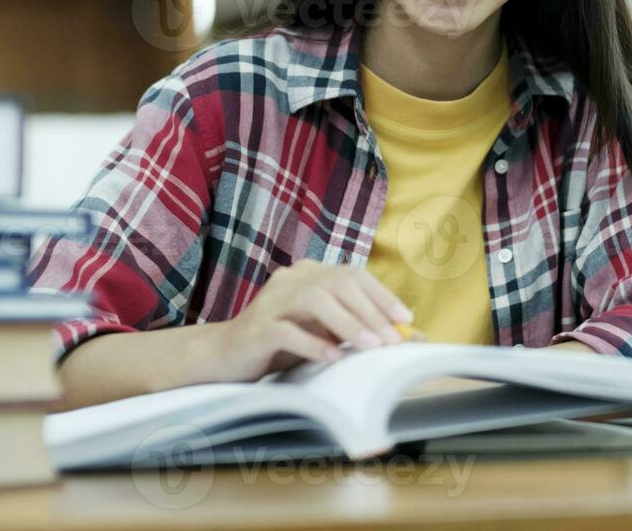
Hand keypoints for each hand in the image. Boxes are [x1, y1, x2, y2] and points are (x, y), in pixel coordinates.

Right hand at [202, 260, 413, 380]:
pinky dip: (313, 344)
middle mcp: (291, 280)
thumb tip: (406, 337)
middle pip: (337, 283)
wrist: (224, 355)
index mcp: (308, 274)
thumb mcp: (321, 331)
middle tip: (393, 340)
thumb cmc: (281, 344)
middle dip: (370, 312)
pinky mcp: (255, 328)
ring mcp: (271, 301)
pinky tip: (333, 358)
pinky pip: (287, 331)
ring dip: (348, 324)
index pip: (352, 274)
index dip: (381, 295)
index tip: (406, 319)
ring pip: (315, 301)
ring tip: (371, 347)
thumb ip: (355, 328)